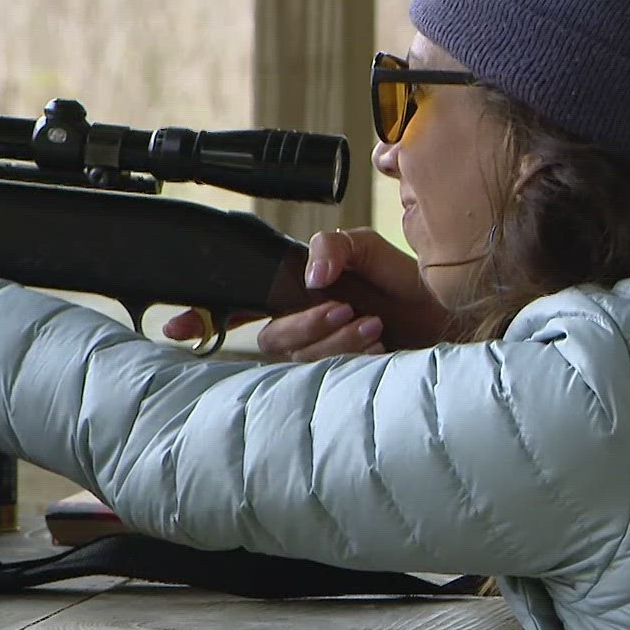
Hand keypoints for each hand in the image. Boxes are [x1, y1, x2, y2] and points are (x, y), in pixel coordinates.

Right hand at [162, 227, 453, 359]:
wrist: (452, 320)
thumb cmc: (408, 286)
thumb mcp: (369, 250)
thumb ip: (333, 247)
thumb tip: (310, 275)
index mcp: (295, 293)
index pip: (238, 306)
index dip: (203, 316)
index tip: (176, 327)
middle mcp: (301, 328)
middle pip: (271, 339)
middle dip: (304, 325)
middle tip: (343, 309)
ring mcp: (321, 357)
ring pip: (300, 360)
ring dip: (333, 342)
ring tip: (372, 326)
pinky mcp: (341, 381)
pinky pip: (327, 378)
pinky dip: (351, 357)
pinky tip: (377, 346)